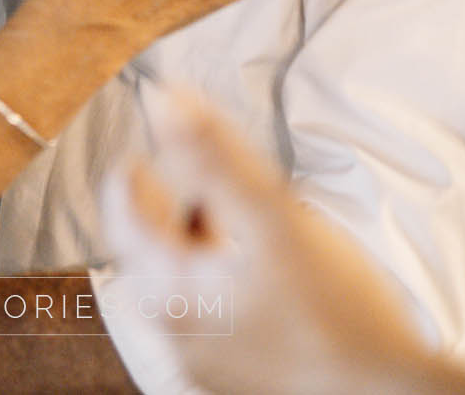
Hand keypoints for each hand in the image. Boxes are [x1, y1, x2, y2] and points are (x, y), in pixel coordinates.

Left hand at [102, 89, 464, 394]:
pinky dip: (228, 279)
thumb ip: (214, 155)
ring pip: (187, 279)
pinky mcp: (240, 375)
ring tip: (244, 220)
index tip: (166, 141)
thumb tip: (164, 97)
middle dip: (179, 205)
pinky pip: (215, 312)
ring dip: (206, 241)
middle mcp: (176, 337)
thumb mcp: (274, 218)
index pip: (122, 210)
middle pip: (154, 247)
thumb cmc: (341, 316)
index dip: (141, 166)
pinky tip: (270, 272)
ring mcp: (207, 362)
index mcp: (167, 296)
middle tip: (210, 179)